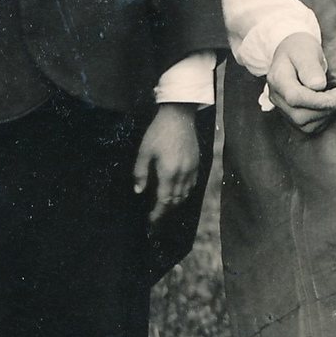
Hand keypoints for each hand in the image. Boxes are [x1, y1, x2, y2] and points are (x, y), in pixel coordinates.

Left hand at [134, 104, 202, 219]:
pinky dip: (185, 192)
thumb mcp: (144, 151)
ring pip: (185, 193)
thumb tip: (139, 191)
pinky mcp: (196, 163)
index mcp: (168, 172)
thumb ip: (140, 173)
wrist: (179, 116)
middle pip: (175, 200)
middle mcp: (182, 173)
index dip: (157, 213)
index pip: (164, 200)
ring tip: (165, 205)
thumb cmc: (158, 132)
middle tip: (155, 214)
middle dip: (165, 210)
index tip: (151, 220)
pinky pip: (192, 184)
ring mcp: (192, 168)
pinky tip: (178, 191)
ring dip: (175, 202)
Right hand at [266, 34, 335, 134]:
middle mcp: (276, 96)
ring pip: (303, 124)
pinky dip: (322, 119)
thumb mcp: (306, 50)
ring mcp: (282, 107)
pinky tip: (328, 106)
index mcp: (277, 78)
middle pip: (299, 115)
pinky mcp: (290, 115)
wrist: (293, 53)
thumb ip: (310, 66)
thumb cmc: (300, 49)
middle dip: (325, 108)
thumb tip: (318, 85)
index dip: (319, 100)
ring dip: (325, 115)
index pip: (295, 97)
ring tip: (334, 98)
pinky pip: (307, 127)